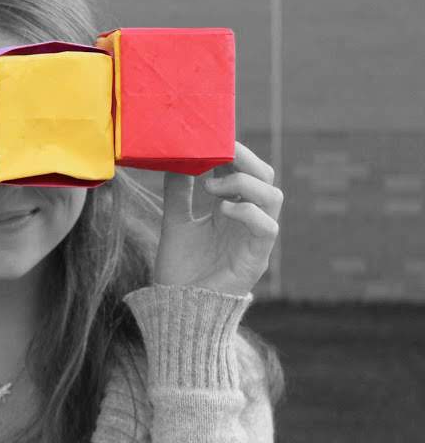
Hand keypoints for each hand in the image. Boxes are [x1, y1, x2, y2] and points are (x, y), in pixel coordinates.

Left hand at [154, 141, 283, 296]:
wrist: (177, 310)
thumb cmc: (180, 270)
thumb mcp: (175, 222)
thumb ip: (179, 193)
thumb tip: (174, 158)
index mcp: (230, 209)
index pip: (244, 171)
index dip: (234, 152)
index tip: (213, 138)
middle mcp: (246, 221)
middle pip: (265, 177)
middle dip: (246, 158)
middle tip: (220, 150)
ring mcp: (254, 238)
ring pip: (273, 196)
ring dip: (245, 183)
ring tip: (213, 186)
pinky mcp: (256, 259)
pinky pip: (267, 227)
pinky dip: (248, 211)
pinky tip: (223, 210)